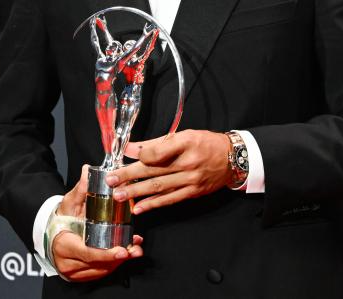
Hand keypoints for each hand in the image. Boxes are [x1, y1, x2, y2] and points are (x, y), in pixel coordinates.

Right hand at [50, 165, 143, 281]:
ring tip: (134, 249)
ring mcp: (73, 272)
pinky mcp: (81, 275)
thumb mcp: (70, 202)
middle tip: (135, 249)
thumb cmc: (62, 218)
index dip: (106, 254)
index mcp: (64, 244)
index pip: (87, 253)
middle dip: (119, 257)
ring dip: (120, 261)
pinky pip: (100, 272)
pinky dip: (113, 264)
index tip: (122, 250)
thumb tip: (88, 170)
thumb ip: (81, 189)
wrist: (52, 233)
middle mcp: (67, 262)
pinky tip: (125, 253)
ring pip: (101, 270)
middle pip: (98, 263)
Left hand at [107, 130, 232, 213]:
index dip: (140, 155)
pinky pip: (170, 199)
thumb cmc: (205, 143)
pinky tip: (138, 207)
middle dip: (129, 175)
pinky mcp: (192, 193)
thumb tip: (131, 147)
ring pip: (159, 187)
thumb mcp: (183, 135)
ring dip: (136, 192)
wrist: (232, 158)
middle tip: (111, 179)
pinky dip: (153, 204)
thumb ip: (157, 142)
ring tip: (118, 195)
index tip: (124, 155)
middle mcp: (188, 163)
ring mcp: (190, 180)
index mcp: (185, 143)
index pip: (158, 151)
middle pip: (154, 170)